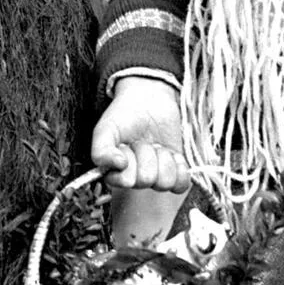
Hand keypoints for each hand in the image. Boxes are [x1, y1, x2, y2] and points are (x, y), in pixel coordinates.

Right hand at [91, 78, 186, 194]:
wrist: (149, 100)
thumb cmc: (124, 115)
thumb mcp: (107, 128)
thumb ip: (102, 150)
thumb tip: (118, 165)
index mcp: (116, 173)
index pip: (126, 181)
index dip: (129, 162)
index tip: (126, 146)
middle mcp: (136, 178)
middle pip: (146, 180)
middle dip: (145, 155)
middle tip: (141, 142)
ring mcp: (157, 176)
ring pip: (165, 183)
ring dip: (163, 159)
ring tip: (157, 146)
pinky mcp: (176, 171)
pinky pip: (181, 184)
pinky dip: (179, 167)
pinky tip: (173, 154)